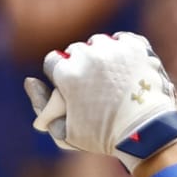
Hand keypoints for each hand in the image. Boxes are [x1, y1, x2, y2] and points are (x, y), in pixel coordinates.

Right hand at [24, 32, 176, 170]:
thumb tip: (29, 80)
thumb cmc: (102, 137)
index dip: (62, 77)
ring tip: (112, 79)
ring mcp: (113, 47)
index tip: (74, 90)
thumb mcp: (64, 132)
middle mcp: (87, 54)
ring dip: (102, 56)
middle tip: (96, 88)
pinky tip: (126, 70)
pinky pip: (122, 40)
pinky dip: (123, 51)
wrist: (147, 133)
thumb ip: (41, 107)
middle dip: (81, 66)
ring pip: (98, 43)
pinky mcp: (135, 44)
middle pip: (75, 52)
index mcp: (66, 72)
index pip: (53, 62)